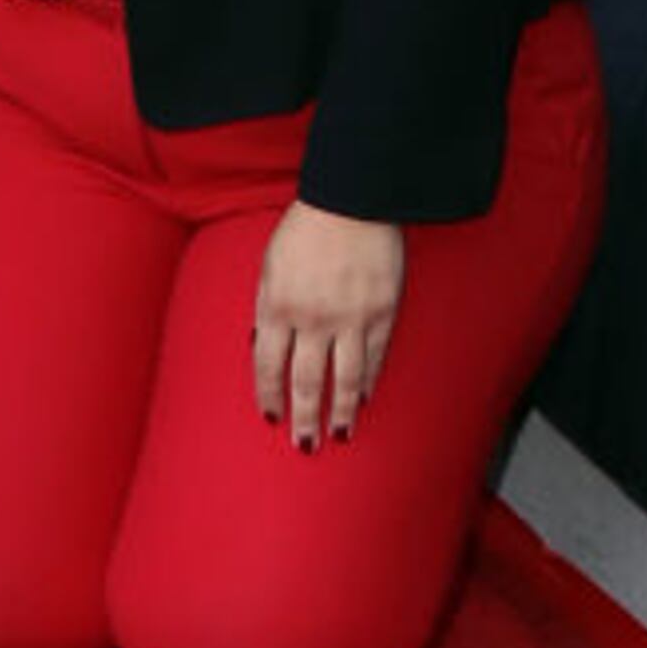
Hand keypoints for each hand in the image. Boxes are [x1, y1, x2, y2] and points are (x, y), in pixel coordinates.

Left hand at [252, 200, 406, 448]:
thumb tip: (263, 343)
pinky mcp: (382, 315)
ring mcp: (350, 319)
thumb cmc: (304, 229)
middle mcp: (312, 319)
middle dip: (304, 418)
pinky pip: (373, 359)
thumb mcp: (270, 265)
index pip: (267, 364)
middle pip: (306, 382)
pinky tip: (363, 399)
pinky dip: (368, 382)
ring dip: (341, 412)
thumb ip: (268, 306)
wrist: (352, 202)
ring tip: (340, 435)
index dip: (269, 394)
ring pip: (345, 379)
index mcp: (276, 304)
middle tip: (304, 446)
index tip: (270, 416)